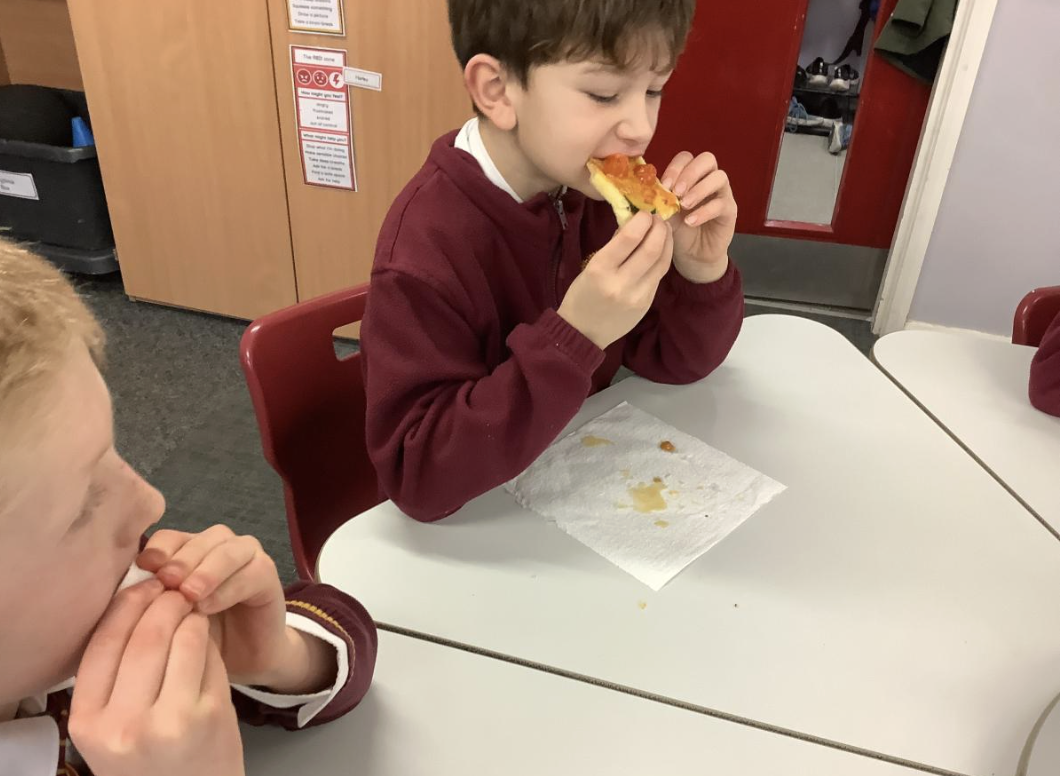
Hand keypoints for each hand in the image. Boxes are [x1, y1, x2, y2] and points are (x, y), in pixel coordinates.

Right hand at [70, 581, 244, 775]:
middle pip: (145, 634)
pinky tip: (208, 636)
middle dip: (164, 602)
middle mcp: (124, 724)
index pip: (103, 642)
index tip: (143, 586)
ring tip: (193, 609)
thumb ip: (114, 675)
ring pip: (182, 638)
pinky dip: (209, 639)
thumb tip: (135, 599)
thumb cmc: (150, 761)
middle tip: (175, 590)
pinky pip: (210, 656)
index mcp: (87, 722)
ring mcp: (170, 721)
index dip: (126, 604)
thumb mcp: (110, 727)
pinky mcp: (210, 716)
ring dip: (190, 615)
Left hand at [138, 525, 334, 692]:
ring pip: (227, 550)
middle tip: (167, 581)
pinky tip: (209, 606)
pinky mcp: (268, 574)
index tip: (144, 568)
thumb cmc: (199, 637)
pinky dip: (229, 587)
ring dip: (207, 569)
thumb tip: (126, 589)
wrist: (243, 658)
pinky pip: (251, 572)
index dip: (158, 550)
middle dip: (182, 559)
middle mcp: (219, 547)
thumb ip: (152, 599)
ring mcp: (247, 557)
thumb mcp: (169, 618)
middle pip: (199, 539)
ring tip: (189, 594)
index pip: (171, 538)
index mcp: (190, 552)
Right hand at [557, 211, 672, 349]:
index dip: (642, 220)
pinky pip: (659, 275)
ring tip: (664, 229)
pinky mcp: (647, 304)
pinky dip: (663, 258)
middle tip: (658, 218)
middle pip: (652, 249)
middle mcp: (621, 284)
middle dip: (659, 228)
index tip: (644, 212)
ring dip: (666, 241)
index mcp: (600, 270)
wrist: (583, 332)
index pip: (629, 238)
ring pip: (662, 262)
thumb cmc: (581, 296)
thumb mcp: (590, 267)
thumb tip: (633, 223)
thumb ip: (613, 246)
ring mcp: (637, 296)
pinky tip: (661, 248)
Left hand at [660, 152, 736, 283]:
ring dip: (699, 189)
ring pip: (719, 177)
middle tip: (676, 192)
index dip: (675, 168)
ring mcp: (721, 193)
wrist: (692, 254)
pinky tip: (691, 221)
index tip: (664, 185)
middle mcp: (708, 179)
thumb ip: (658, 198)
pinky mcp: (729, 211)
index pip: (686, 158)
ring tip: (684, 205)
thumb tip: (644, 188)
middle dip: (690, 173)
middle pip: (707, 159)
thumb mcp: (664, 212)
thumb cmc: (677, 229)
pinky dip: (704, 211)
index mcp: (690, 175)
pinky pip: (721, 204)